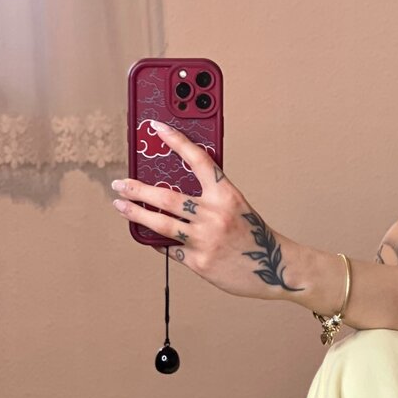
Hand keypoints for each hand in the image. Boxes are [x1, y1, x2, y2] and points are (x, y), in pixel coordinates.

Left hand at [111, 121, 302, 300]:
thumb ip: (211, 200)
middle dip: (138, 189)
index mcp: (227, 194)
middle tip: (121, 183)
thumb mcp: (238, 208)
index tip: (157, 128)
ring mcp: (205, 239)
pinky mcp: (199, 262)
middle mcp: (214, 214)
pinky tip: (149, 236)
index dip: (176, 141)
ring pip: (161, 223)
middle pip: (167, 197)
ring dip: (136, 214)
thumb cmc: (255, 236)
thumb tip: (175, 196)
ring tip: (122, 206)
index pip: (198, 160)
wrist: (277, 269)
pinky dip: (158, 241)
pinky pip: (170, 249)